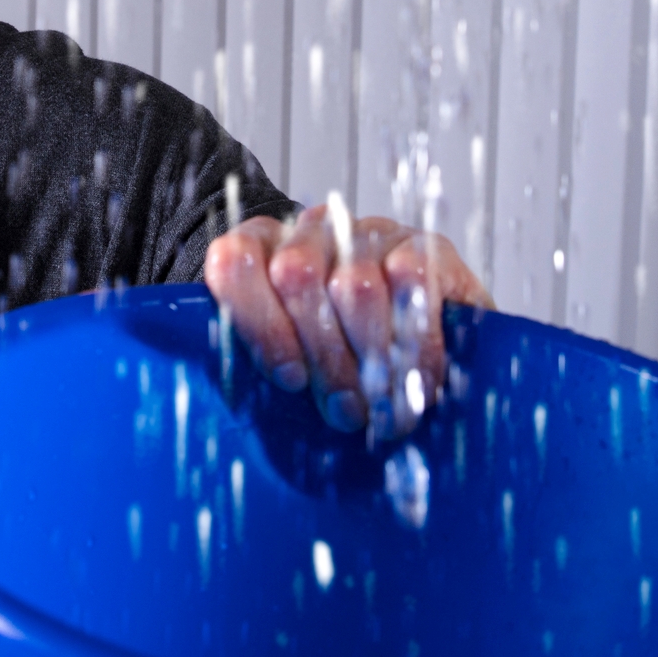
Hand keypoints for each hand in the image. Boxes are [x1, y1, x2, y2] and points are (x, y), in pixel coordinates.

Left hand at [202, 203, 492, 438]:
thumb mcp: (297, 363)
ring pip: (354, 285)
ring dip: (369, 357)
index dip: (258, 322)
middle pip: (296, 277)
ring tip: (383, 408)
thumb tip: (261, 424)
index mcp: (261, 250)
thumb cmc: (341, 356)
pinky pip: (411, 280)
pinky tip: (420, 378)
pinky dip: (416, 340)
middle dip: (324, 357)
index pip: (234, 263)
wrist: (424, 327)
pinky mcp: (422, 243)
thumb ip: (272, 371)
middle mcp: (311, 232)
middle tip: (345, 412)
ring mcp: (367, 233)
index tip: (289, 379)